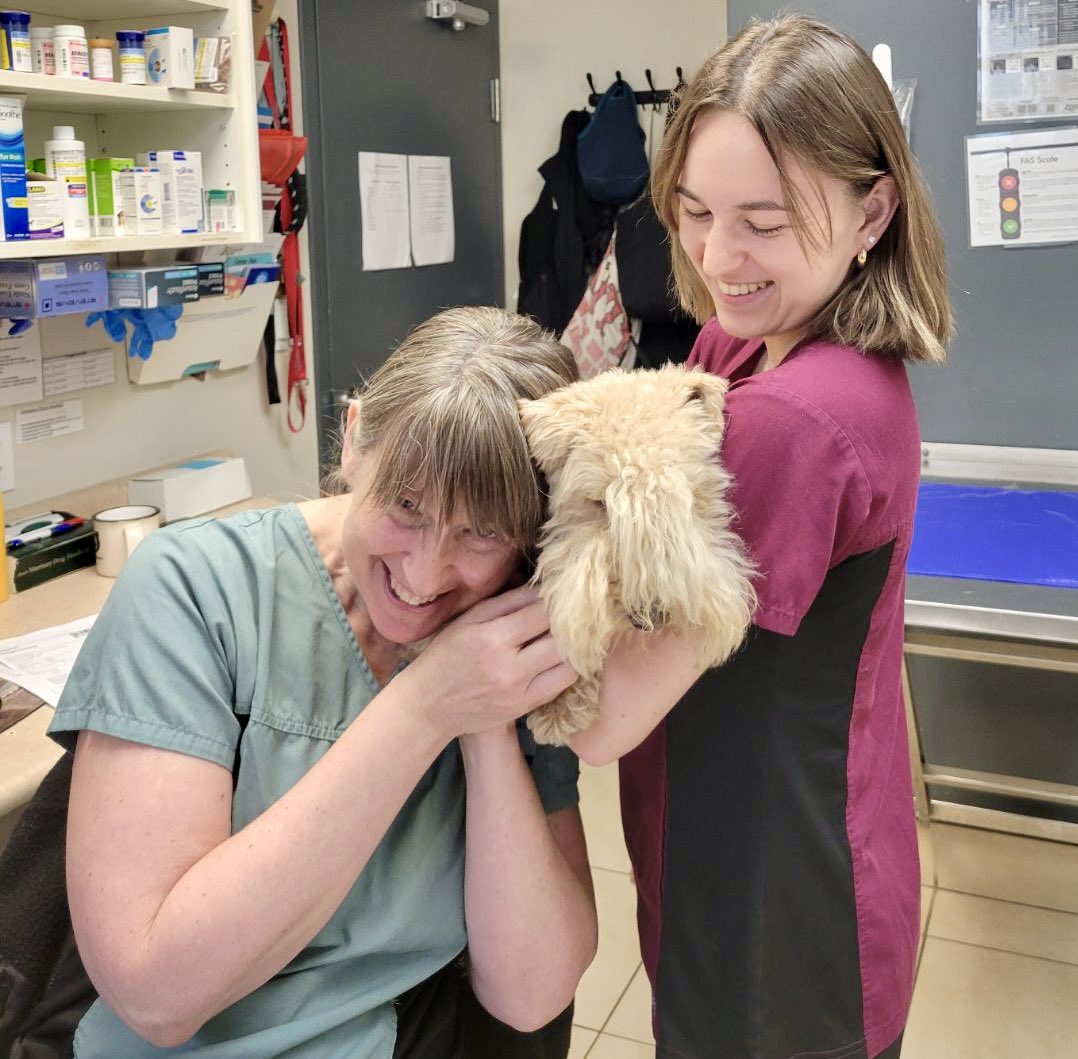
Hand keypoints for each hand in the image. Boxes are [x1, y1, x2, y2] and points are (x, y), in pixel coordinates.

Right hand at [402, 585, 577, 740]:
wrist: (430, 704)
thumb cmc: (446, 654)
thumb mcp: (468, 619)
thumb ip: (506, 601)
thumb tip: (541, 588)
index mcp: (491, 636)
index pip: (542, 612)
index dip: (555, 601)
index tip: (559, 595)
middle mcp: (508, 665)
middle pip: (560, 637)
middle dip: (567, 623)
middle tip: (566, 616)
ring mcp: (518, 689)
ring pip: (568, 662)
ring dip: (571, 647)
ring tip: (564, 637)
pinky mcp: (524, 706)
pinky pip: (562, 684)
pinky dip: (566, 667)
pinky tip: (558, 659)